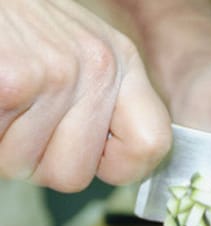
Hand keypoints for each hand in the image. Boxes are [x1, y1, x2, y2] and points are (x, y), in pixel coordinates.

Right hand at [0, 0, 170, 191]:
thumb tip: (112, 157)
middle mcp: (99, 67)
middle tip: (25, 117)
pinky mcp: (14, 81)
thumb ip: (103, 101)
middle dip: (41, 160)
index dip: (120, 168)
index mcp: (122, 62)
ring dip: (7, 146)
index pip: (152, 145)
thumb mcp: (81, 51)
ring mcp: (58, 75)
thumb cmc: (18, 21)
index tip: (96, 156)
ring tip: (6, 99)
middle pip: (75, 175)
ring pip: (28, 168)